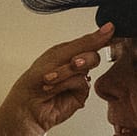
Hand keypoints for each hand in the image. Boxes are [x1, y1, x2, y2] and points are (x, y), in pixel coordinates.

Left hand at [0, 23, 114, 135]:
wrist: (25, 106)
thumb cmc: (32, 81)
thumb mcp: (57, 55)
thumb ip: (84, 43)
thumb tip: (108, 29)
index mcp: (67, 52)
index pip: (90, 41)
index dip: (101, 37)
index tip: (110, 30)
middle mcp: (74, 66)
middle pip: (92, 55)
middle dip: (79, 59)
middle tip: (70, 63)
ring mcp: (78, 80)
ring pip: (87, 68)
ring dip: (66, 72)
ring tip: (50, 79)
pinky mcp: (81, 94)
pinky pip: (83, 83)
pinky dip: (67, 84)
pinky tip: (54, 89)